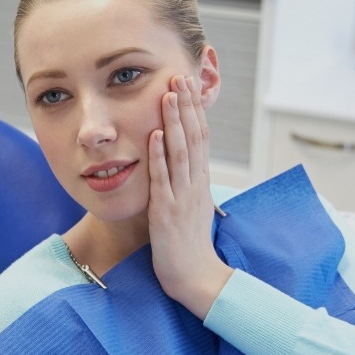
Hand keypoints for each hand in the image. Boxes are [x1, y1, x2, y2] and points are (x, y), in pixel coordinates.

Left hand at [147, 75, 233, 318]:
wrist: (196, 278)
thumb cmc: (190, 245)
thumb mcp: (192, 207)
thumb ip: (188, 184)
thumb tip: (184, 162)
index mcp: (201, 182)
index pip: (201, 138)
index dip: (195, 110)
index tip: (188, 85)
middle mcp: (195, 184)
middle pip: (194, 137)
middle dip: (186, 106)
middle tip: (180, 77)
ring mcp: (182, 197)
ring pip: (180, 152)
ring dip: (173, 122)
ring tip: (168, 95)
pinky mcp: (167, 212)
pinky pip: (163, 179)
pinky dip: (158, 155)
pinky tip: (153, 134)